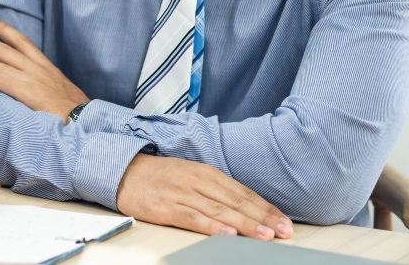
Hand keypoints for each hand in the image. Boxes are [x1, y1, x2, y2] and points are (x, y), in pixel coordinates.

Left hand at [0, 16, 89, 119]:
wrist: (84, 120)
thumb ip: (45, 86)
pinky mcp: (23, 90)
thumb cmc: (75, 112)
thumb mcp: (61, 92)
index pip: (21, 40)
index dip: (2, 28)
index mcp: (45, 65)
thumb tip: (34, 90)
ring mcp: (29, 77)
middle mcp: (35, 67)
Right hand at [117, 154, 292, 239]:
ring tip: (266, 236)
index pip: (243, 192)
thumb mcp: (191, 175)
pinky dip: (212, 226)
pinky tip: (228, 233)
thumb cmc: (160, 176)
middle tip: (284, 232)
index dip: (265, 208)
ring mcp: (182, 194)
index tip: (284, 222)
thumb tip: (245, 208)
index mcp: (206, 172)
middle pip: (236, 202)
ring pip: (220, 211)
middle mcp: (197, 181)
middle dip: (263, 218)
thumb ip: (215, 189)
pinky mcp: (167, 208)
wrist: (124, 172)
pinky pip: (194, 218)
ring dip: (246, 224)